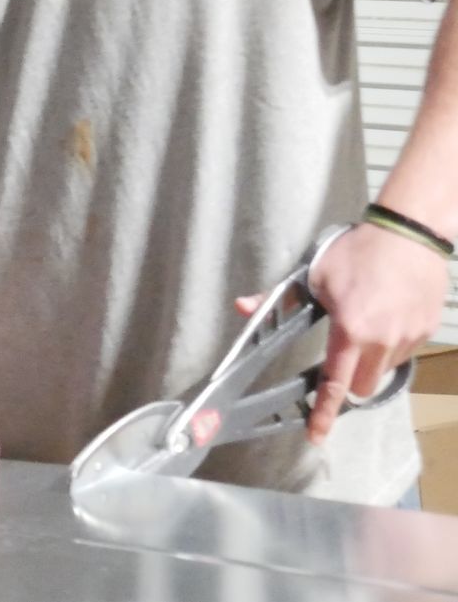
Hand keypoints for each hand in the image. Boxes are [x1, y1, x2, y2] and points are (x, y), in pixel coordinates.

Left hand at [234, 224, 448, 444]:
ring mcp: (408, 337)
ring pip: (385, 371)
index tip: (316, 434)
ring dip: (372, 363)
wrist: (407, 234)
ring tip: (365, 328)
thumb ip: (278, 299)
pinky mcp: (425, 330)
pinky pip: (405, 353)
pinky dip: (392, 348)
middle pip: (363, 386)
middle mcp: (381, 340)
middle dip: (350, 383)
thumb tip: (243, 308)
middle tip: (342, 361)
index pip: (335, 382)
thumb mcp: (312, 274)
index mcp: (349, 329)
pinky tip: (385, 320)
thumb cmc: (357, 252)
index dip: (323, 412)